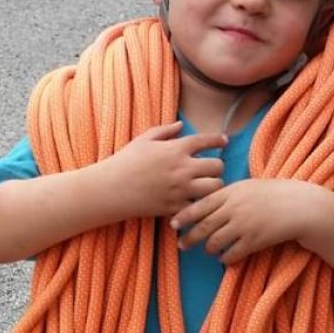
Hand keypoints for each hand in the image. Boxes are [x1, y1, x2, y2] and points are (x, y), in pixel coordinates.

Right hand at [98, 121, 226, 218]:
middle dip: (217, 167)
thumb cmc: (124, 162)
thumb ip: (164, 131)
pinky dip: (199, 205)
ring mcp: (180, 189)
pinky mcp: (174, 207)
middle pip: (217, 166)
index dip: (218, 139)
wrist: (110, 189)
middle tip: (211, 170)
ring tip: (207, 187)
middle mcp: (182, 168)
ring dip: (213, 187)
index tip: (224, 141)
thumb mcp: (143, 140)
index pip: (206, 140)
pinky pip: (198, 206)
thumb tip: (180, 125)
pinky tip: (195, 203)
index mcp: (176, 149)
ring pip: (214, 188)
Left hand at [171, 179, 325, 263]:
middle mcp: (235, 208)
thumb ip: (227, 194)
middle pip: (203, 226)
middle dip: (190, 237)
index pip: (200, 205)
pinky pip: (231, 254)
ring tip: (209, 250)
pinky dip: (225, 258)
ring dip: (209, 249)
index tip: (172, 224)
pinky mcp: (254, 241)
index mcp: (231, 192)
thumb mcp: (249, 186)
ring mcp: (244, 225)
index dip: (184, 216)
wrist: (302, 206)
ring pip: (215, 242)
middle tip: (182, 245)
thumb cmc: (274, 194)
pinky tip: (226, 258)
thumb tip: (204, 203)